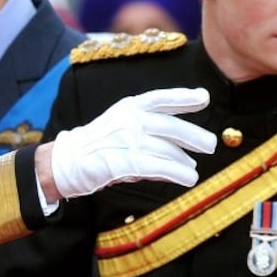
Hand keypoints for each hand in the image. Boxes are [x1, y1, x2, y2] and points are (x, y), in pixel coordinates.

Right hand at [50, 88, 215, 199]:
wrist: (65, 161)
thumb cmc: (97, 145)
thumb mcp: (121, 127)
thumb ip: (149, 132)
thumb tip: (182, 149)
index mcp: (128, 107)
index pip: (161, 98)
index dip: (183, 97)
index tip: (204, 98)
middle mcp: (129, 120)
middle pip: (170, 126)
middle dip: (194, 136)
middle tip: (210, 144)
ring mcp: (126, 140)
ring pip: (166, 150)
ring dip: (184, 162)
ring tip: (194, 171)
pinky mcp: (123, 161)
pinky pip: (158, 167)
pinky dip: (177, 173)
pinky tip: (188, 179)